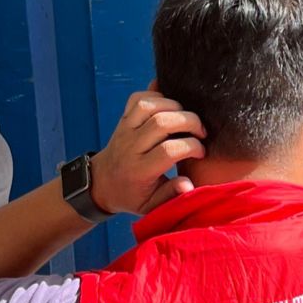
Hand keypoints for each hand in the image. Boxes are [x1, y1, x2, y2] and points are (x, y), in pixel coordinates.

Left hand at [89, 91, 205, 215]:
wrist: (102, 183)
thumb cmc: (131, 195)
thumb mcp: (151, 207)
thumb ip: (170, 196)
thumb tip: (188, 184)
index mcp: (139, 171)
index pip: (169, 150)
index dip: (192, 146)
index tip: (201, 152)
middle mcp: (130, 147)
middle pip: (161, 123)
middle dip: (189, 121)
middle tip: (201, 131)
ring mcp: (124, 129)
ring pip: (148, 105)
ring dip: (174, 105)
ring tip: (186, 117)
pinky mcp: (122, 119)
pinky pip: (137, 98)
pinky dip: (155, 94)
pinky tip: (168, 106)